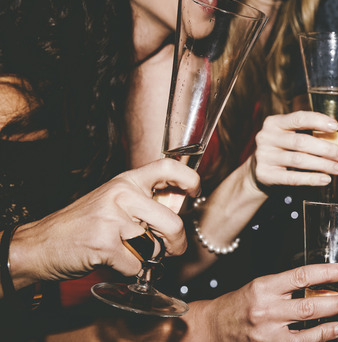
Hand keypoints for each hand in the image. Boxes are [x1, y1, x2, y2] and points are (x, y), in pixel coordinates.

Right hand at [13, 159, 199, 285]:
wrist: (39, 244)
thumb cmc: (83, 225)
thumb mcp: (114, 201)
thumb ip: (144, 202)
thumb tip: (182, 206)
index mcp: (126, 181)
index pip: (168, 167)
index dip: (190, 179)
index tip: (196, 193)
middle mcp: (121, 194)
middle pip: (172, 222)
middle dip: (177, 243)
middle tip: (173, 250)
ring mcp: (112, 218)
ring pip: (154, 248)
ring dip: (145, 258)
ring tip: (124, 251)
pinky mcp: (104, 244)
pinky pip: (136, 266)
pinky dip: (128, 271)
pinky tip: (110, 261)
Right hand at [191, 263, 337, 341]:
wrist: (213, 328)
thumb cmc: (239, 304)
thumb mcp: (261, 286)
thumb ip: (288, 287)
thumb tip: (323, 285)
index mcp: (264, 287)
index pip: (301, 276)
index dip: (327, 273)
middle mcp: (266, 310)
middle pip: (310, 306)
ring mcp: (267, 334)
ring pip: (307, 331)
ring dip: (330, 327)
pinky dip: (317, 340)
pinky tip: (329, 335)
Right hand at [253, 111, 337, 187]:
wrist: (258, 170)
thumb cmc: (284, 149)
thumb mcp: (296, 136)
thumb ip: (320, 134)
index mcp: (275, 122)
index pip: (299, 118)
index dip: (318, 121)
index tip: (336, 126)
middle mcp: (267, 137)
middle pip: (301, 141)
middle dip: (326, 148)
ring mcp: (264, 156)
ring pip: (298, 160)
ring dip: (322, 164)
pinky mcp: (265, 174)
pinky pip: (292, 178)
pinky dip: (311, 178)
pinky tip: (325, 179)